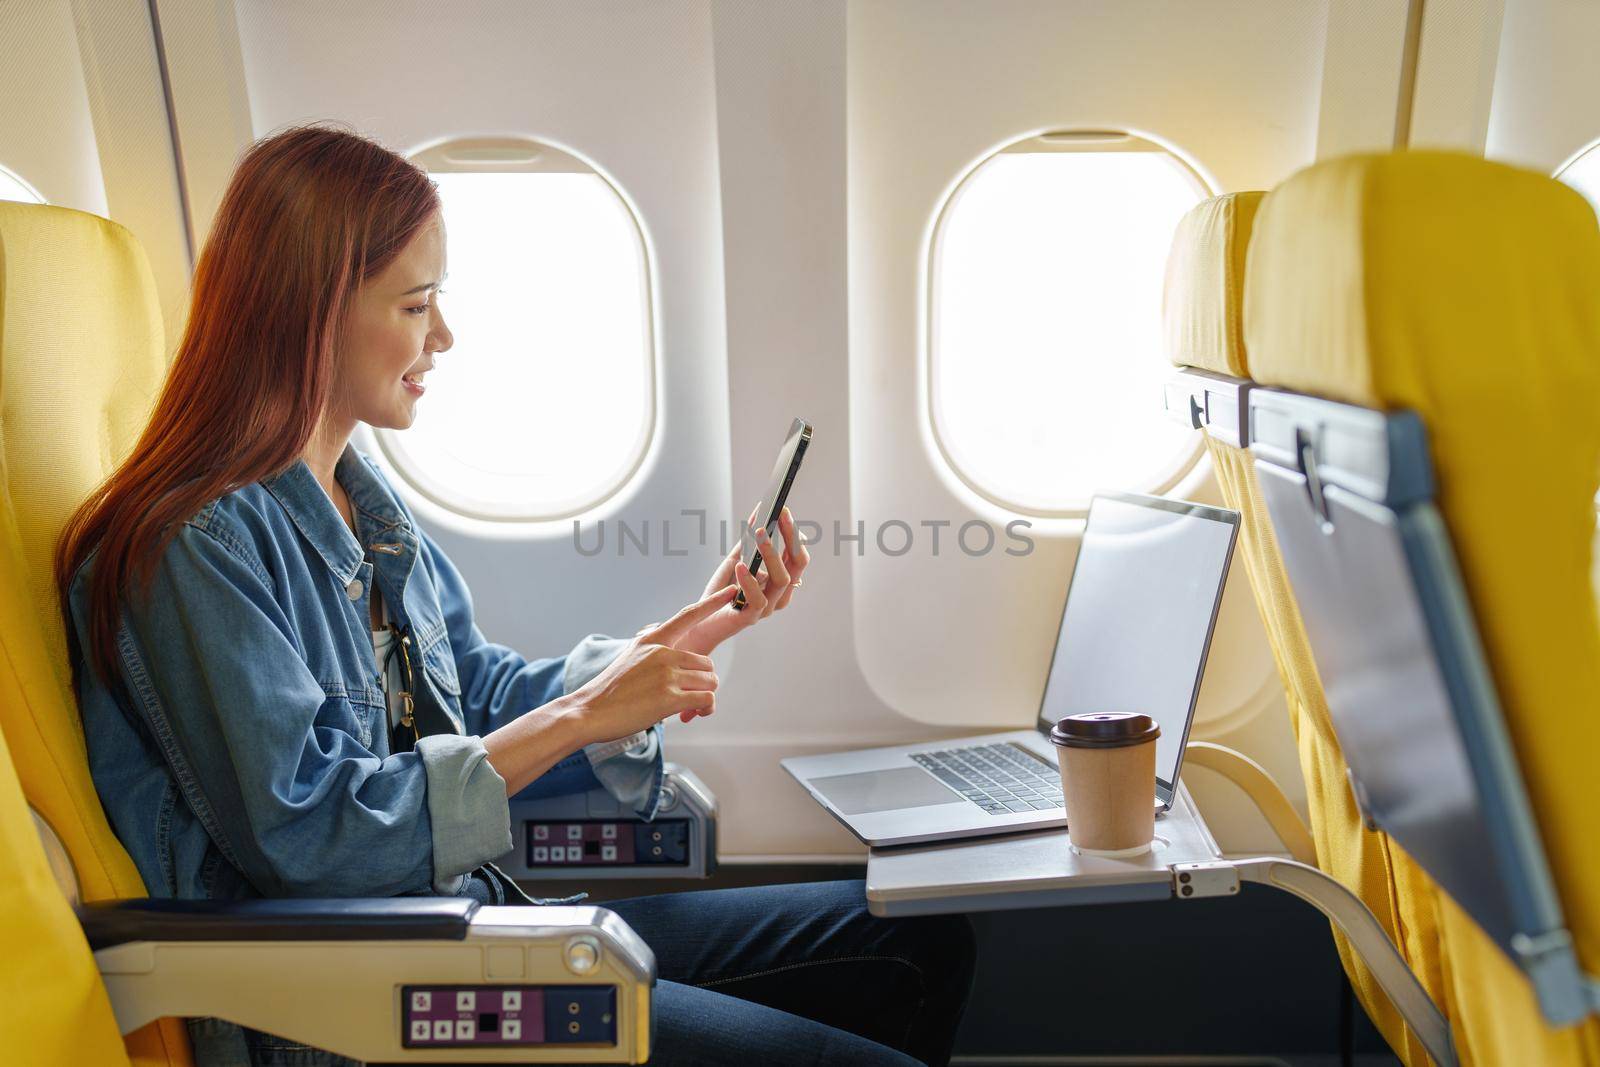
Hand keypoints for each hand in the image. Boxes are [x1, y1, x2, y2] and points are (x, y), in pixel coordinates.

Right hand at [568, 584, 735, 741]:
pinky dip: (705, 709)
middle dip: (704, 682)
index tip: (731, 590)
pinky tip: (691, 715)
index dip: (712, 602)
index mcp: (652, 639)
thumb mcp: (631, 658)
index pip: (688, 615)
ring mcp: (666, 674)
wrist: (588, 711)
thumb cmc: (610, 690)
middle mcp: (662, 652)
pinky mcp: (669, 697)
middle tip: (691, 697)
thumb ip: (655, 653)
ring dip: (705, 697)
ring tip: (690, 708)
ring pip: (710, 682)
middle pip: (707, 663)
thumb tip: (676, 659)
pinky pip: (706, 699)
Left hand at [673, 506, 810, 660]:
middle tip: (779, 513)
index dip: (793, 534)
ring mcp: (768, 607)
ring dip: (772, 554)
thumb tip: (759, 511)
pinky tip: (741, 565)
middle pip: (796, 566)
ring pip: (781, 580)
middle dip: (790, 537)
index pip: (798, 557)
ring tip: (760, 533)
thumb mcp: (737, 560)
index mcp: (781, 582)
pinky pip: (757, 600)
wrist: (701, 623)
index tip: (783, 510)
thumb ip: (748, 540)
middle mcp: (780, 595)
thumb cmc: (722, 591)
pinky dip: (750, 581)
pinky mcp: (750, 618)